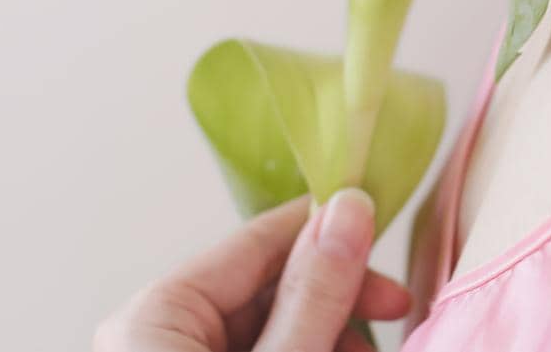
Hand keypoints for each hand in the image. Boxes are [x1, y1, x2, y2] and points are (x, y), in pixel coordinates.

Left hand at [94, 190, 410, 351]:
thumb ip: (311, 297)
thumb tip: (349, 211)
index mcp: (153, 312)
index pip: (250, 245)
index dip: (319, 230)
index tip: (377, 219)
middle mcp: (155, 335)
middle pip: (263, 291)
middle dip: (334, 298)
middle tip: (396, 306)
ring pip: (268, 330)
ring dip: (328, 333)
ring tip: (372, 348)